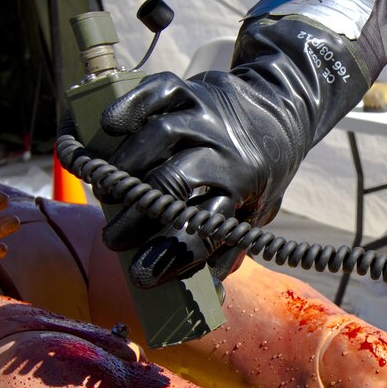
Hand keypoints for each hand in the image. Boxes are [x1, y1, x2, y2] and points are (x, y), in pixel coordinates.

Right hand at [97, 69, 296, 286]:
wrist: (282, 112)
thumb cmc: (259, 174)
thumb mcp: (256, 213)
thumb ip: (228, 250)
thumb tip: (206, 298)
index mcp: (242, 191)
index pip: (206, 229)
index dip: (172, 255)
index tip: (141, 276)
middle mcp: (226, 153)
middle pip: (174, 182)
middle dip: (138, 215)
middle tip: (113, 238)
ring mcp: (207, 117)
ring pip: (160, 137)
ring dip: (125, 166)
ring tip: (104, 192)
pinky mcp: (191, 88)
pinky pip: (159, 92)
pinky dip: (132, 106)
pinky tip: (109, 126)